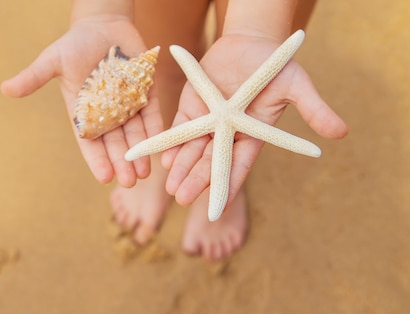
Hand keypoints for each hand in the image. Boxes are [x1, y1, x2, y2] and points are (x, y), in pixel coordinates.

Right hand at [1, 16, 163, 186]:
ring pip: (135, 134)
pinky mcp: (145, 93)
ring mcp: (127, 105)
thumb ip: (34, 77)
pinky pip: (151, 115)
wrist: (103, 25)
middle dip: (122, 162)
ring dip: (139, 154)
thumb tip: (5, 89)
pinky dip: (155, 131)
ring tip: (144, 173)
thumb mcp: (52, 60)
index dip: (97, 160)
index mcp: (83, 112)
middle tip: (129, 182)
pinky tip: (159, 147)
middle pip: (115, 143)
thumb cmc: (74, 43)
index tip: (105, 177)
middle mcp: (106, 113)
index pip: (90, 142)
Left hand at [162, 33, 347, 205]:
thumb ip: (314, 109)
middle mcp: (227, 135)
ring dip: (182, 168)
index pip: (238, 167)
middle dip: (197, 181)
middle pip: (211, 163)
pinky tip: (164, 159)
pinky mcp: (191, 108)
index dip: (228, 186)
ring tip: (171, 188)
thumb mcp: (298, 86)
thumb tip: (342, 132)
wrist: (250, 43)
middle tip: (183, 199)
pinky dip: (171, 144)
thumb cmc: (277, 65)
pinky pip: (179, 130)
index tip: (217, 208)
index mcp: (251, 136)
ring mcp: (208, 122)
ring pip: (192, 150)